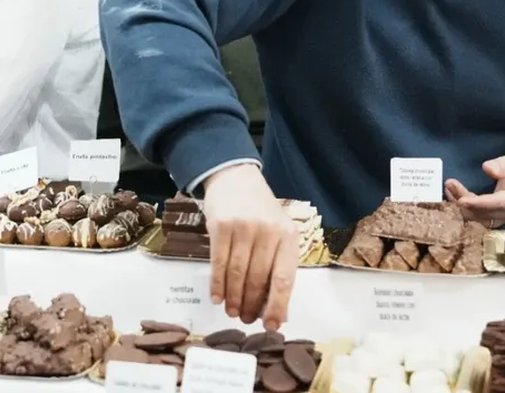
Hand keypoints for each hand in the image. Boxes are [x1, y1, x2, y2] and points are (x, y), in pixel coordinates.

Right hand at [202, 164, 299, 330]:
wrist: (236, 178)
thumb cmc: (260, 212)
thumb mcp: (278, 233)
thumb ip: (279, 267)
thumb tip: (277, 310)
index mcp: (288, 235)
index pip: (284, 278)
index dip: (276, 305)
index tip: (270, 325)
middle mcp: (268, 231)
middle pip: (258, 279)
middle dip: (250, 304)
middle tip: (245, 319)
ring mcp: (244, 227)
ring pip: (237, 274)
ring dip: (233, 298)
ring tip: (231, 311)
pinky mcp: (221, 225)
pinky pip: (218, 263)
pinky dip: (217, 284)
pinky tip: (217, 297)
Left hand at [444, 146, 504, 226]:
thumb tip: (487, 169)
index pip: (500, 203)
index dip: (480, 203)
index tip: (463, 200)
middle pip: (487, 214)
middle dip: (465, 203)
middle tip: (450, 185)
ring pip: (481, 215)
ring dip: (463, 204)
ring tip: (449, 187)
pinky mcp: (499, 208)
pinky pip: (481, 211)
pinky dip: (467, 203)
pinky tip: (455, 192)